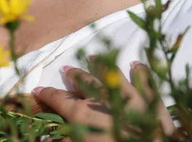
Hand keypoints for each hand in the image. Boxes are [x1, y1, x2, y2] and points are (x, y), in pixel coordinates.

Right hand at [32, 61, 175, 141]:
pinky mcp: (153, 104)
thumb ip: (66, 139)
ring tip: (93, 58)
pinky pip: (146, 84)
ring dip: (101, 66)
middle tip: (67, 69)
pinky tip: (136, 65)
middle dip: (73, 75)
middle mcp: (102, 100)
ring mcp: (129, 98)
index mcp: (82, 114)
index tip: (38, 89)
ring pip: (112, 76)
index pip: (60, 100)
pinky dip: (141, 74)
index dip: (47, 94)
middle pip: (84, 83)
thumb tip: (51, 138)